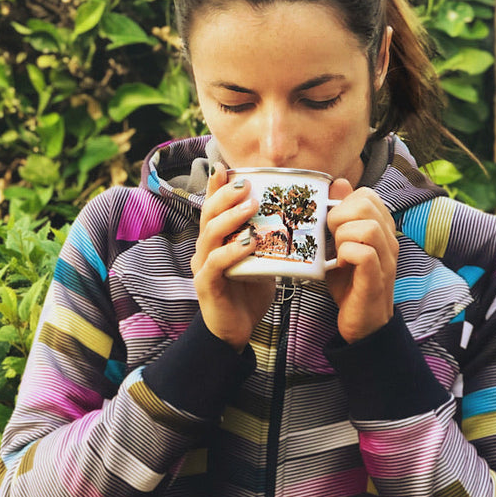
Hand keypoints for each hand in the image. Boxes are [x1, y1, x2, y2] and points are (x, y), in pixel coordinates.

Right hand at [190, 166, 275, 351]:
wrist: (236, 329)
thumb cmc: (248, 290)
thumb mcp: (260, 257)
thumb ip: (267, 236)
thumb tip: (293, 213)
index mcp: (214, 238)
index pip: (212, 205)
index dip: (215, 186)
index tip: (225, 167)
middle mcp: (203, 247)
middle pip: (208, 213)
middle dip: (226, 195)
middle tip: (246, 183)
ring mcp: (202, 265)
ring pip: (210, 233)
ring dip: (230, 217)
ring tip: (251, 207)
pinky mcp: (206, 284)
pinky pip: (215, 263)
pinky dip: (231, 251)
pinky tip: (248, 243)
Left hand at [324, 179, 398, 343]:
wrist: (362, 323)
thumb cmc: (350, 281)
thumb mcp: (340, 243)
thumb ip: (340, 213)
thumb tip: (338, 182)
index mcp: (381, 228)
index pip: (366, 194)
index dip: (343, 204)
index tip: (333, 225)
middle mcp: (389, 240)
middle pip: (366, 204)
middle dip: (339, 216)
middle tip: (332, 238)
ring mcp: (386, 259)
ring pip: (366, 227)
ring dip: (342, 237)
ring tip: (336, 252)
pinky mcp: (377, 279)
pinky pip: (364, 254)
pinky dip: (345, 255)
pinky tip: (339, 265)